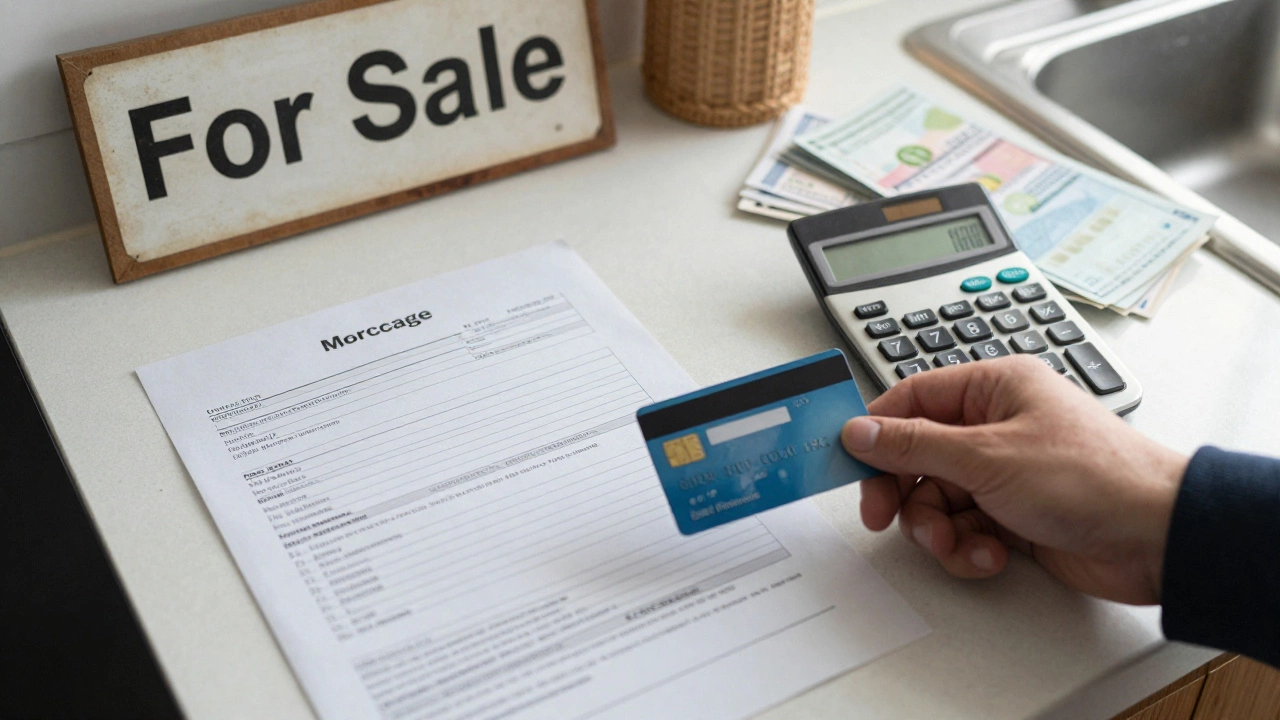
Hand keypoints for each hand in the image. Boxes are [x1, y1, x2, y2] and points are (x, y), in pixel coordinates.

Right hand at [841, 355, 1186, 604]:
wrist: (1157, 537)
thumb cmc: (1093, 477)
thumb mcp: (986, 456)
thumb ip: (913, 444)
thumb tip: (860, 430)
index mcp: (993, 387)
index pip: (911, 399)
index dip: (876, 432)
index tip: (848, 464)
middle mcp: (996, 425)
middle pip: (917, 457)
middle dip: (904, 494)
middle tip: (884, 517)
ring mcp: (1005, 472)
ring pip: (936, 500)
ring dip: (937, 529)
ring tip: (958, 542)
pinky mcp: (1014, 515)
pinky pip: (964, 529)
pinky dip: (968, 547)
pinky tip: (992, 554)